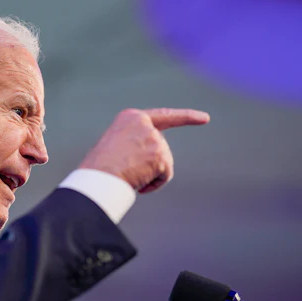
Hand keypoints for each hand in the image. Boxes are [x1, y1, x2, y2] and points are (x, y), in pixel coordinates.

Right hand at [79, 108, 209, 193]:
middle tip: (127, 171)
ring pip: (164, 163)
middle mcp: (144, 124)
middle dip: (152, 165)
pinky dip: (154, 184)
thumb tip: (153, 162)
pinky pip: (165, 175)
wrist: (97, 177)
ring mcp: (154, 139)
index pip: (164, 116)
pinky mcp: (160, 155)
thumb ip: (135, 144)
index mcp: (131, 117)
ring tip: (129, 176)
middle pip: (161, 148)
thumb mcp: (115, 146)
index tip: (205, 118)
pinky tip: (138, 183)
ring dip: (151, 175)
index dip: (186, 117)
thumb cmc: (99, 168)